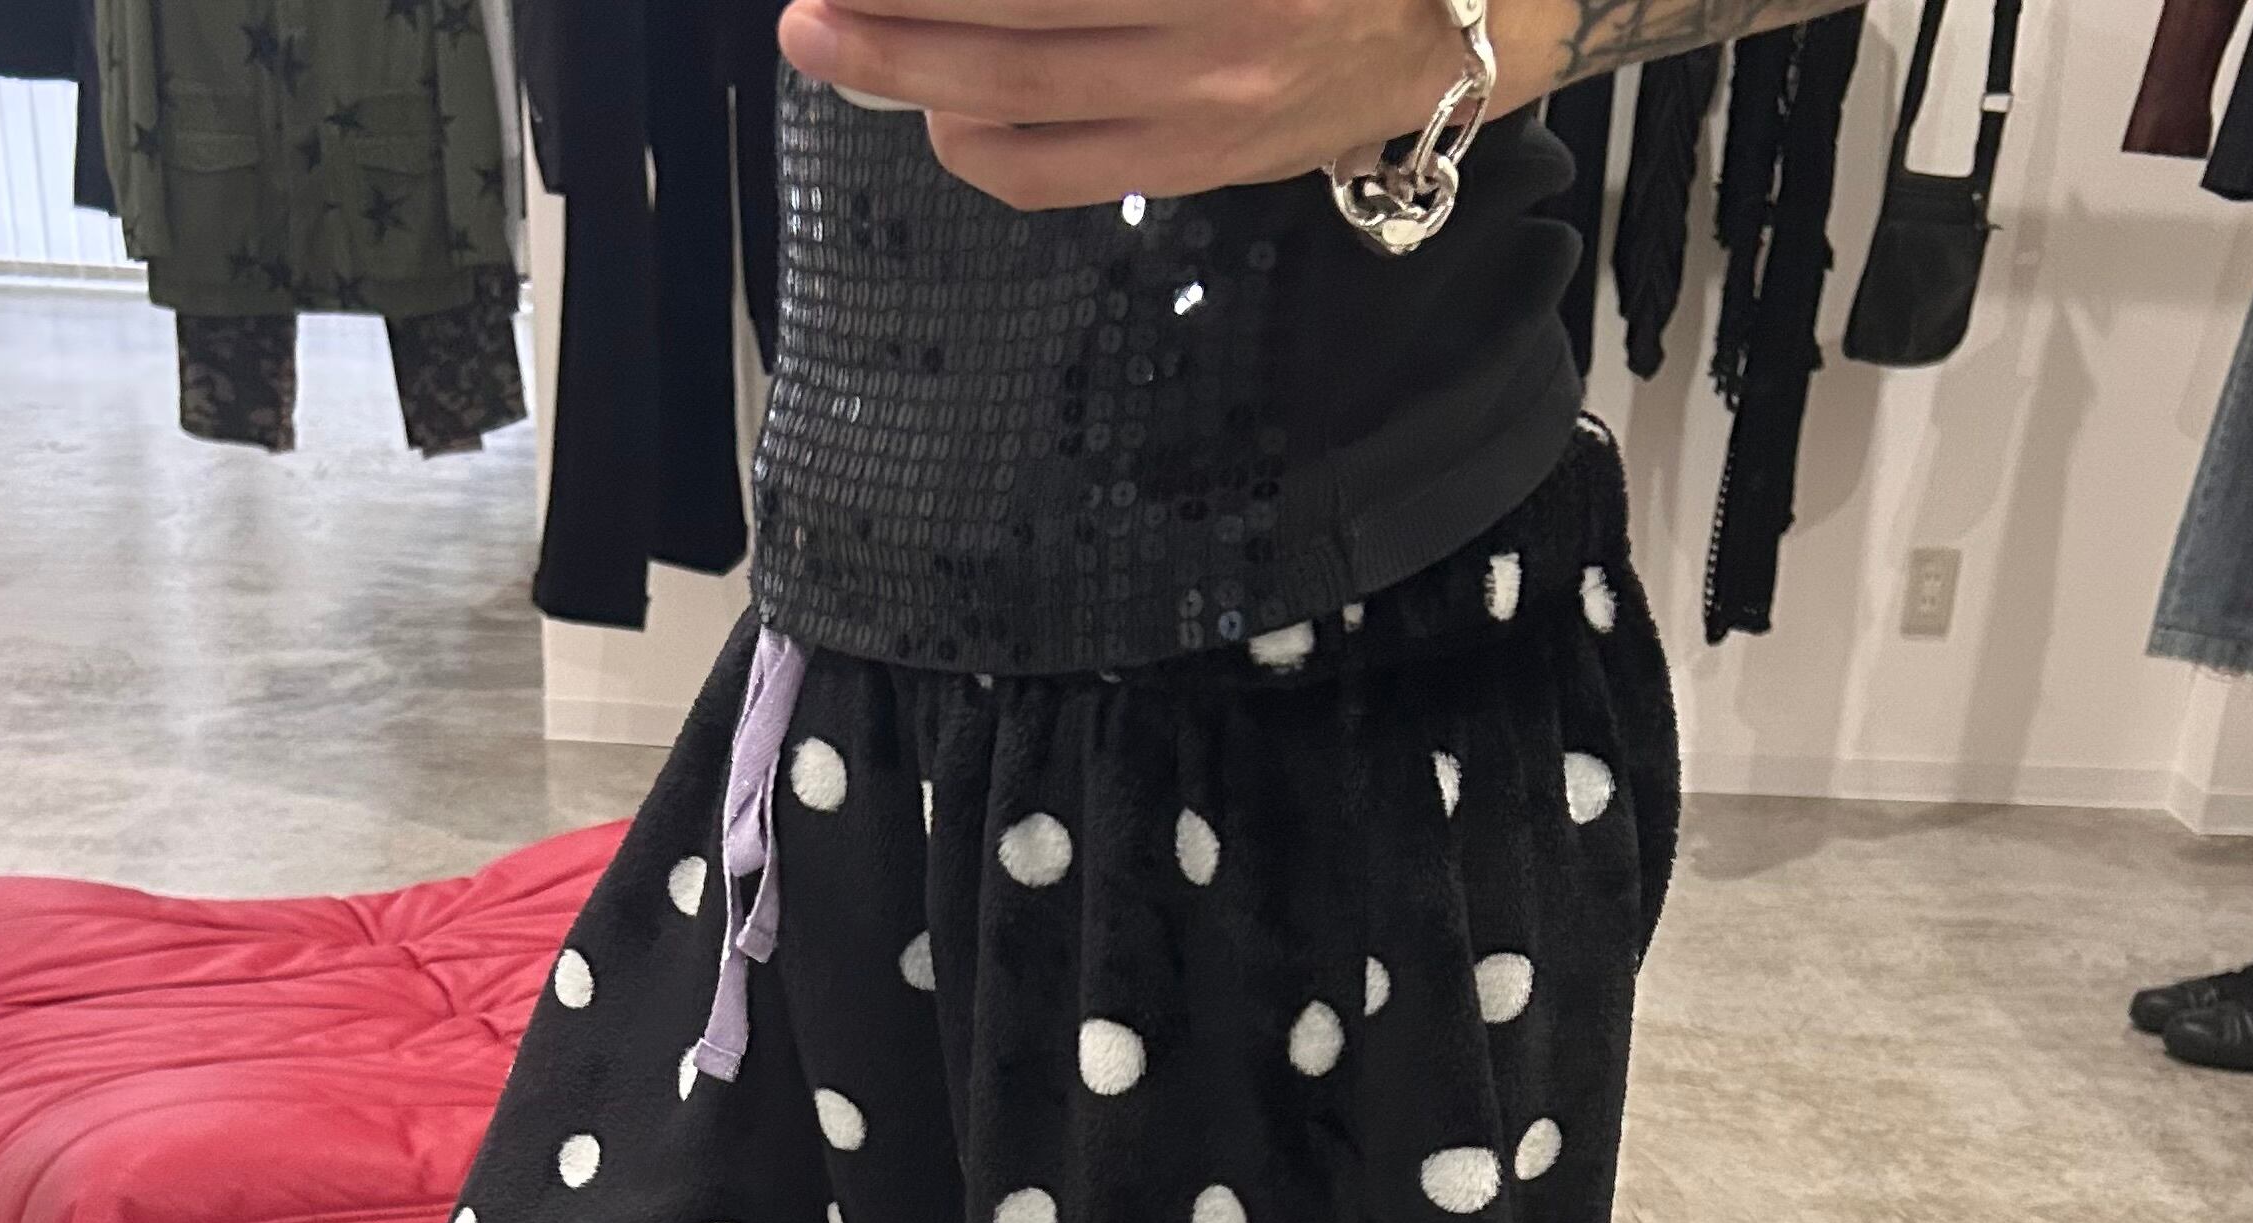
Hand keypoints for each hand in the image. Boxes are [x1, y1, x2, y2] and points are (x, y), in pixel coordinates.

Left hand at [774, 0, 1473, 211]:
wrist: (1446, 17)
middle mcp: (1213, 27)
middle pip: (1014, 21)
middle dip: (893, 11)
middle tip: (807, 2)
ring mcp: (1200, 108)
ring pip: (1018, 100)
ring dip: (907, 74)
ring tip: (830, 44)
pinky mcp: (1194, 166)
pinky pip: (1058, 175)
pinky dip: (978, 150)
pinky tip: (934, 116)